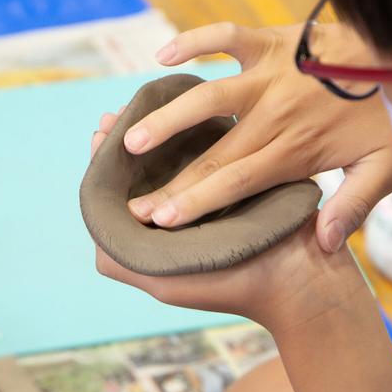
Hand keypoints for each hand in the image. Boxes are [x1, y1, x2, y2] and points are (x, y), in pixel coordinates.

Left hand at [90, 112, 364, 329]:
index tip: (99, 135)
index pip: (123, 197)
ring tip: (140, 106)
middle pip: (146, 174)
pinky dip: (195, 132)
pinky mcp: (241, 181)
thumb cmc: (232, 285)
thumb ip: (120, 260)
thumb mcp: (164, 279)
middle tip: (114, 115)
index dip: (107, 166)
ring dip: (158, 133)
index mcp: (159, 238)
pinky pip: (211, 152)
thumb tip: (91, 229)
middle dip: (128, 144)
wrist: (301, 280)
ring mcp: (212, 198)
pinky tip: (184, 107)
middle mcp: (183, 216)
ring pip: (177, 159)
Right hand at [121, 22, 391, 253]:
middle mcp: (274, 114)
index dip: (197, 203)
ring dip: (168, 119)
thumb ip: (355, 205)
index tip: (160, 222)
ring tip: (131, 141)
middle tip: (133, 205)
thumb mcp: (386, 170)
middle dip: (171, 182)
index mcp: (295, 150)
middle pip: (213, 153)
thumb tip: (328, 244)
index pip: (236, 182)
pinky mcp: (270, 41)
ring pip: (208, 98)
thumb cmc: (391, 117)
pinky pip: (225, 36)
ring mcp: (269, 75)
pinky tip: (161, 57)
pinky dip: (193, 41)